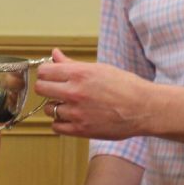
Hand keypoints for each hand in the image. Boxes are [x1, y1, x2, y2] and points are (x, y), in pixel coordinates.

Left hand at [35, 49, 151, 139]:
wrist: (142, 108)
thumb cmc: (125, 86)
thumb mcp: (99, 69)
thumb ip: (72, 64)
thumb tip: (55, 54)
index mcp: (79, 74)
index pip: (44, 71)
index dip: (46, 72)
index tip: (50, 75)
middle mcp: (74, 92)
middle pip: (41, 89)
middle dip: (46, 88)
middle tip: (55, 89)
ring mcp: (76, 112)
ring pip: (48, 109)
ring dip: (55, 106)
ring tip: (69, 105)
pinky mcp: (80, 130)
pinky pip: (56, 126)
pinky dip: (61, 122)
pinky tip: (71, 117)